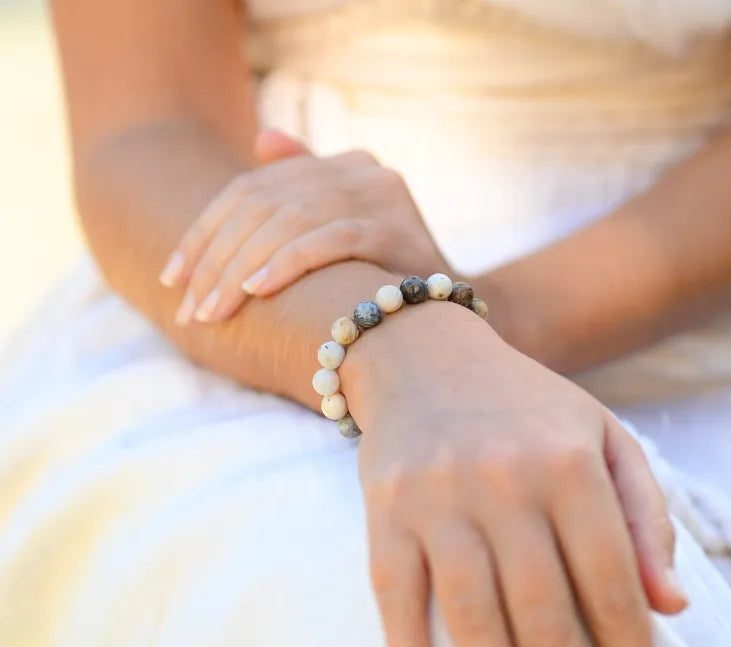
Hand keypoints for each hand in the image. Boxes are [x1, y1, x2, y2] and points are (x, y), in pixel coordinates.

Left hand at [160, 130, 448, 324]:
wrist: (447, 310)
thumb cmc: (383, 276)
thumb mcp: (340, 228)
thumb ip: (303, 186)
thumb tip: (262, 140)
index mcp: (339, 165)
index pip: (252, 189)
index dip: (205, 232)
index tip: (172, 278)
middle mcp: (358, 168)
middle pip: (264, 206)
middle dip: (217, 259)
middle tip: (188, 309)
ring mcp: (379, 195)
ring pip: (289, 222)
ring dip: (241, 269)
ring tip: (212, 311)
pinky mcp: (395, 228)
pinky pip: (328, 241)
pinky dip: (288, 263)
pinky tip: (256, 289)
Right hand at [342, 302, 686, 646]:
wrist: (425, 356)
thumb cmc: (523, 406)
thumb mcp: (601, 436)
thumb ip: (643, 515)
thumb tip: (670, 607)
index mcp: (569, 463)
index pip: (613, 584)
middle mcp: (503, 481)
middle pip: (544, 615)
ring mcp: (437, 497)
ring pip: (472, 618)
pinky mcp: (384, 510)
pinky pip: (394, 598)